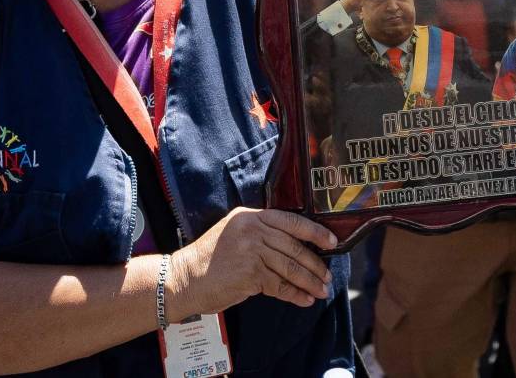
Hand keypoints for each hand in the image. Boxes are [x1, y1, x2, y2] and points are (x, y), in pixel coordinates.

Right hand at [170, 206, 337, 313]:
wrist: (184, 278)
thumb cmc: (210, 259)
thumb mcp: (235, 233)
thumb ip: (261, 233)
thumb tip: (296, 246)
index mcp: (252, 216)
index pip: (291, 220)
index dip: (314, 232)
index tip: (331, 242)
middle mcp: (254, 230)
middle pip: (294, 247)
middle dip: (315, 264)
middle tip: (327, 276)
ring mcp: (252, 252)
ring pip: (290, 267)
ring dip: (309, 281)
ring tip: (321, 290)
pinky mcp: (250, 275)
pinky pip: (280, 285)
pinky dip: (295, 294)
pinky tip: (305, 299)